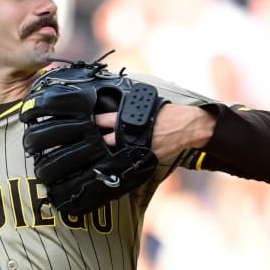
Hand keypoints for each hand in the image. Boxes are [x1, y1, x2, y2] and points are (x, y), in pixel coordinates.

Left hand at [94, 104, 214, 160]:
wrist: (187, 126)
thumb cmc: (168, 113)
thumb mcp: (146, 106)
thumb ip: (130, 112)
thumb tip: (117, 112)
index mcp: (128, 119)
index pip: (103, 120)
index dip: (92, 123)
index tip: (82, 124)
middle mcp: (129, 135)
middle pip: (104, 141)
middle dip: (96, 143)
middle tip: (87, 145)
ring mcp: (137, 148)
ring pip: (115, 154)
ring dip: (108, 155)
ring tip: (99, 157)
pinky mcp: (146, 158)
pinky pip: (130, 162)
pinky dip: (124, 162)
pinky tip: (119, 163)